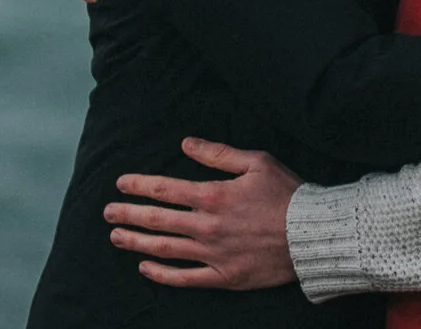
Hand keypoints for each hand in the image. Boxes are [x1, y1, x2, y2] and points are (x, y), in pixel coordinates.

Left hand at [104, 138, 300, 289]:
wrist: (313, 235)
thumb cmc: (287, 194)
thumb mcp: (256, 161)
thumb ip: (217, 153)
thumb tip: (186, 143)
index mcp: (213, 194)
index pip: (164, 189)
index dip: (139, 185)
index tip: (120, 184)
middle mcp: (207, 225)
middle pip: (157, 220)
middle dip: (128, 214)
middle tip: (107, 213)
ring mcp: (214, 253)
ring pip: (165, 248)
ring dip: (136, 242)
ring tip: (116, 237)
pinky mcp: (224, 275)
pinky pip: (186, 278)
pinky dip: (162, 273)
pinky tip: (145, 267)